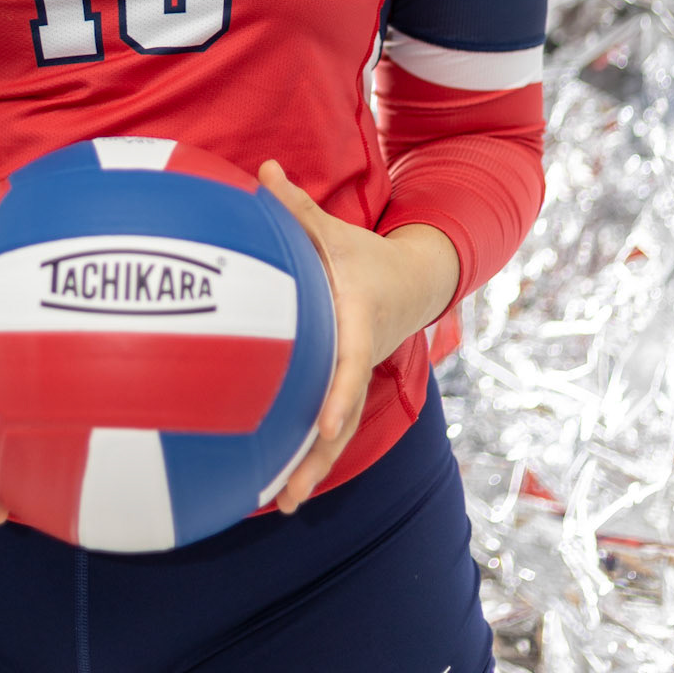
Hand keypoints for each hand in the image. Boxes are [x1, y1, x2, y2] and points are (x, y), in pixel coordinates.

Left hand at [257, 160, 459, 512]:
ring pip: (338, 431)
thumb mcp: (333, 231)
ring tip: (284, 503)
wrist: (410, 281)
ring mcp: (355, 379)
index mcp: (358, 322)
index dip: (337, 394)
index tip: (321, 424)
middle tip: (292, 493)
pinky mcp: (344, 389)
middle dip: (320, 455)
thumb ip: (296, 208)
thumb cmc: (362, 255)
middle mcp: (359, 359)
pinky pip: (328, 426)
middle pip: (343, 415)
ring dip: (313, 467)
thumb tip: (263, 169)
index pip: (349, 363)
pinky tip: (277, 484)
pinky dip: (308, 454)